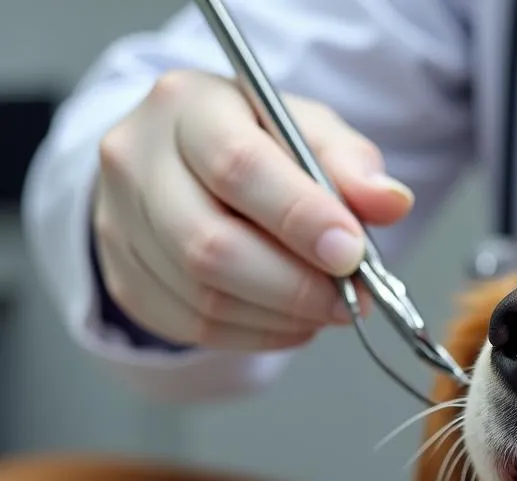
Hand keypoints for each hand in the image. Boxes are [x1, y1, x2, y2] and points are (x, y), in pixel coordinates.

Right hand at [93, 69, 413, 350]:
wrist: (186, 166)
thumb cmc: (257, 145)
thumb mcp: (308, 132)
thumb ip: (350, 164)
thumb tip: (391, 202)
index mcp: (187, 106)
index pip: (239, 168)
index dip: (301, 219)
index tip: (353, 253)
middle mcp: (136, 162)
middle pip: (210, 246)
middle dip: (296, 286)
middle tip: (352, 298)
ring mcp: (120, 225)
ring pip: (205, 297)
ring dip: (284, 316)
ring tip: (329, 306)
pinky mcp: (127, 280)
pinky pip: (197, 328)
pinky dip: (260, 334)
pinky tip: (293, 319)